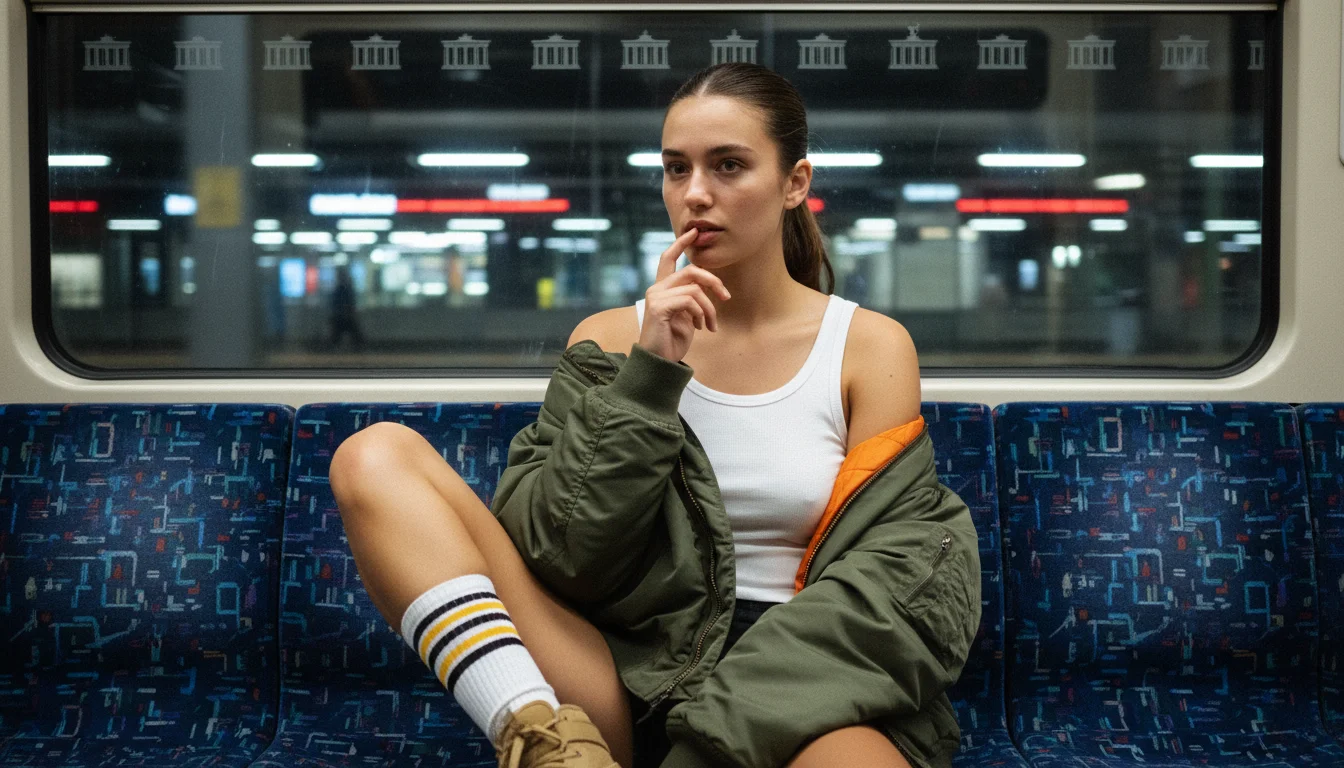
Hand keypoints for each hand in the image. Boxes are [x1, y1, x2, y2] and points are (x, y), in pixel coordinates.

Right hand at [639, 227, 731, 362]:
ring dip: (710, 308)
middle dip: (714, 282)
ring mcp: (655, 297)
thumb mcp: (687, 316)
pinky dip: (701, 314)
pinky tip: (700, 328)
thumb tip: (707, 287)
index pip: (668, 259)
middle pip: (691, 271)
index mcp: (662, 289)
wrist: (659, 363)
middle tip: (727, 297)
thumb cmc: (672, 341)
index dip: (680, 244)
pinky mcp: (658, 307)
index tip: (693, 232)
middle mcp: (656, 289)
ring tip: (710, 325)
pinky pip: (690, 301)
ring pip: (695, 288)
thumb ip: (692, 298)